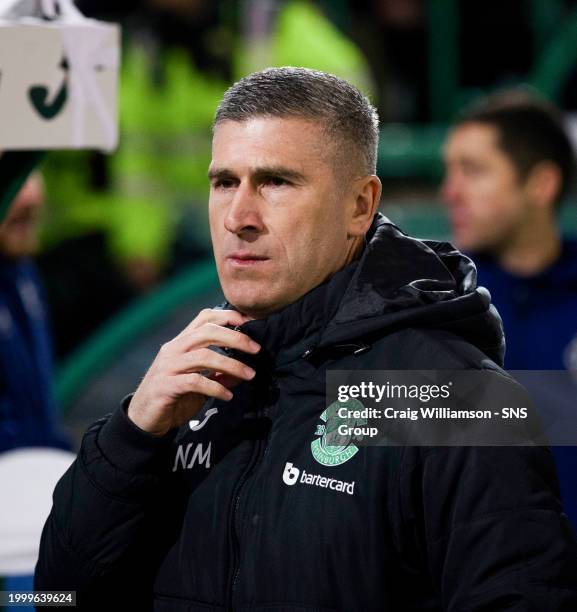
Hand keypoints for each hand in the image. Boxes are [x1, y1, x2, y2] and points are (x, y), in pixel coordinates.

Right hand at [128, 309, 259, 435]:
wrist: (143, 420)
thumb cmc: (174, 397)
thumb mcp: (199, 383)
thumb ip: (218, 375)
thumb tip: (244, 372)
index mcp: (181, 343)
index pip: (204, 318)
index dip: (227, 316)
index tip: (249, 322)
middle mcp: (173, 349)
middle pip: (207, 332)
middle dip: (235, 337)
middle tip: (256, 349)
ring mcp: (168, 366)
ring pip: (204, 356)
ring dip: (231, 365)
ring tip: (249, 375)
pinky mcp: (165, 386)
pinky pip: (195, 381)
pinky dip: (215, 387)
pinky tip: (228, 395)